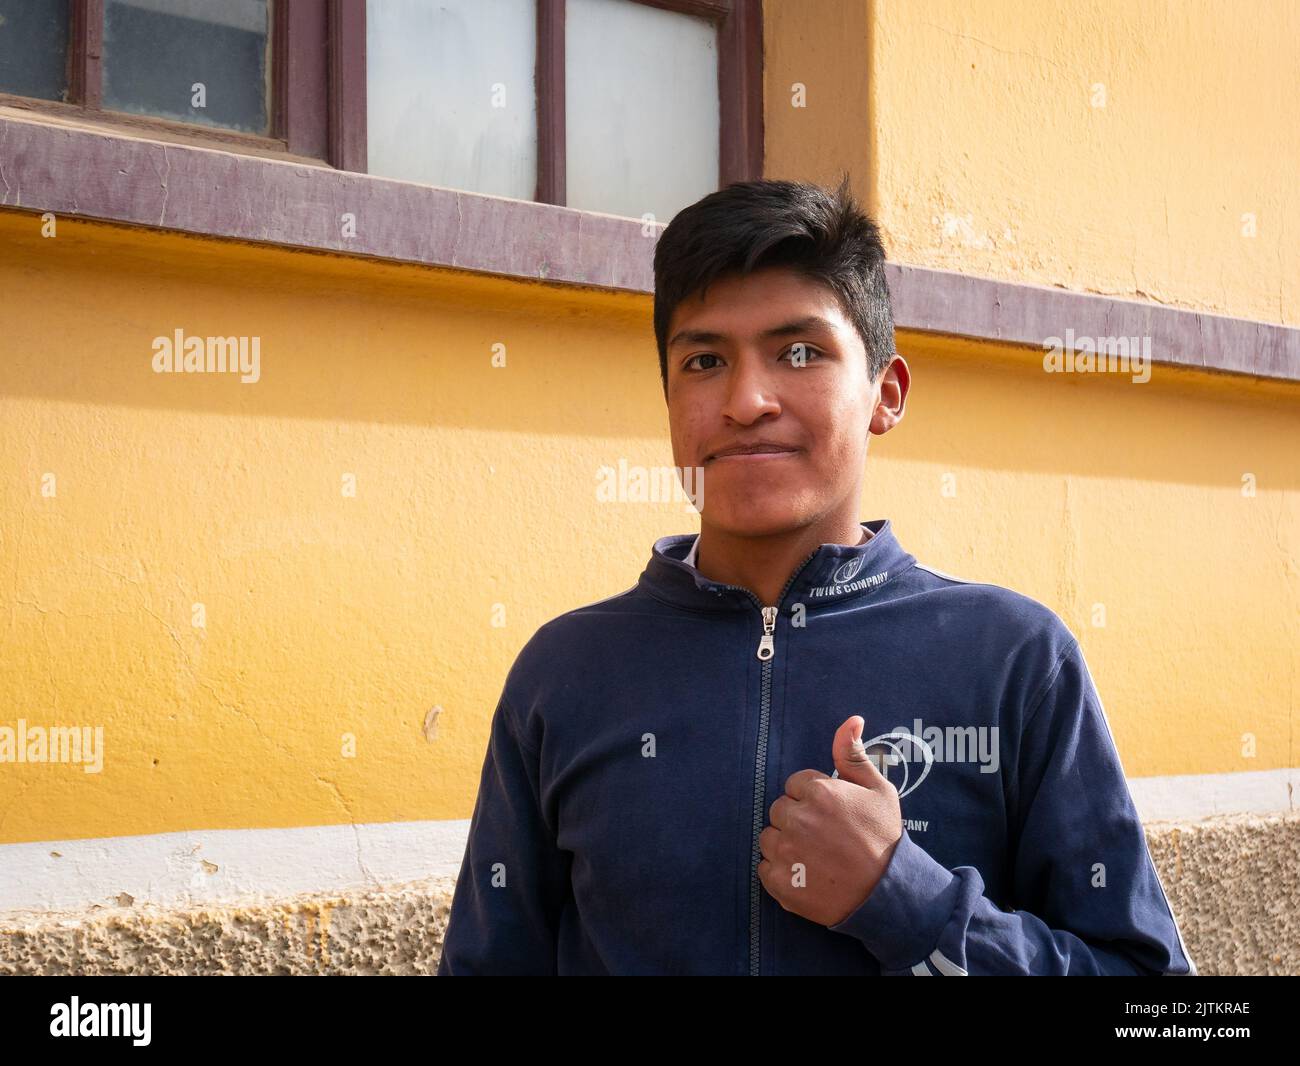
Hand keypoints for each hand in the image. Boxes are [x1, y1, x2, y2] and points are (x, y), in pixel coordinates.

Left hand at [756, 715, 903, 926]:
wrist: (888, 894)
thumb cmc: (884, 838)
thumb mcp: (878, 790)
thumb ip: (854, 755)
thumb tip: (852, 720)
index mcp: (819, 792)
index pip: (795, 784)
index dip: (812, 799)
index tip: (830, 815)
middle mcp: (798, 819)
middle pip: (779, 809)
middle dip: (796, 819)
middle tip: (823, 837)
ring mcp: (786, 852)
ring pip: (768, 838)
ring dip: (785, 844)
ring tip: (814, 856)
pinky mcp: (781, 882)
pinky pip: (764, 868)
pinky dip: (779, 872)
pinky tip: (803, 874)